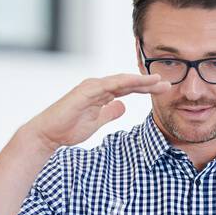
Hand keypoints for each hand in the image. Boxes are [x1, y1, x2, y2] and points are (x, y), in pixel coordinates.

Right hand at [23, 73, 169, 153]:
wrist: (48, 134)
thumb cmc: (69, 128)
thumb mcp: (96, 122)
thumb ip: (109, 112)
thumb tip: (122, 106)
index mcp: (101, 94)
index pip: (127, 89)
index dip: (145, 88)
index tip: (162, 90)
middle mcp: (97, 87)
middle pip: (127, 83)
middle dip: (148, 83)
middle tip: (167, 84)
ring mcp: (91, 87)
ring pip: (120, 81)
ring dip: (140, 80)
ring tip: (157, 81)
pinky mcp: (85, 91)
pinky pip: (107, 85)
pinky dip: (122, 82)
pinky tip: (136, 82)